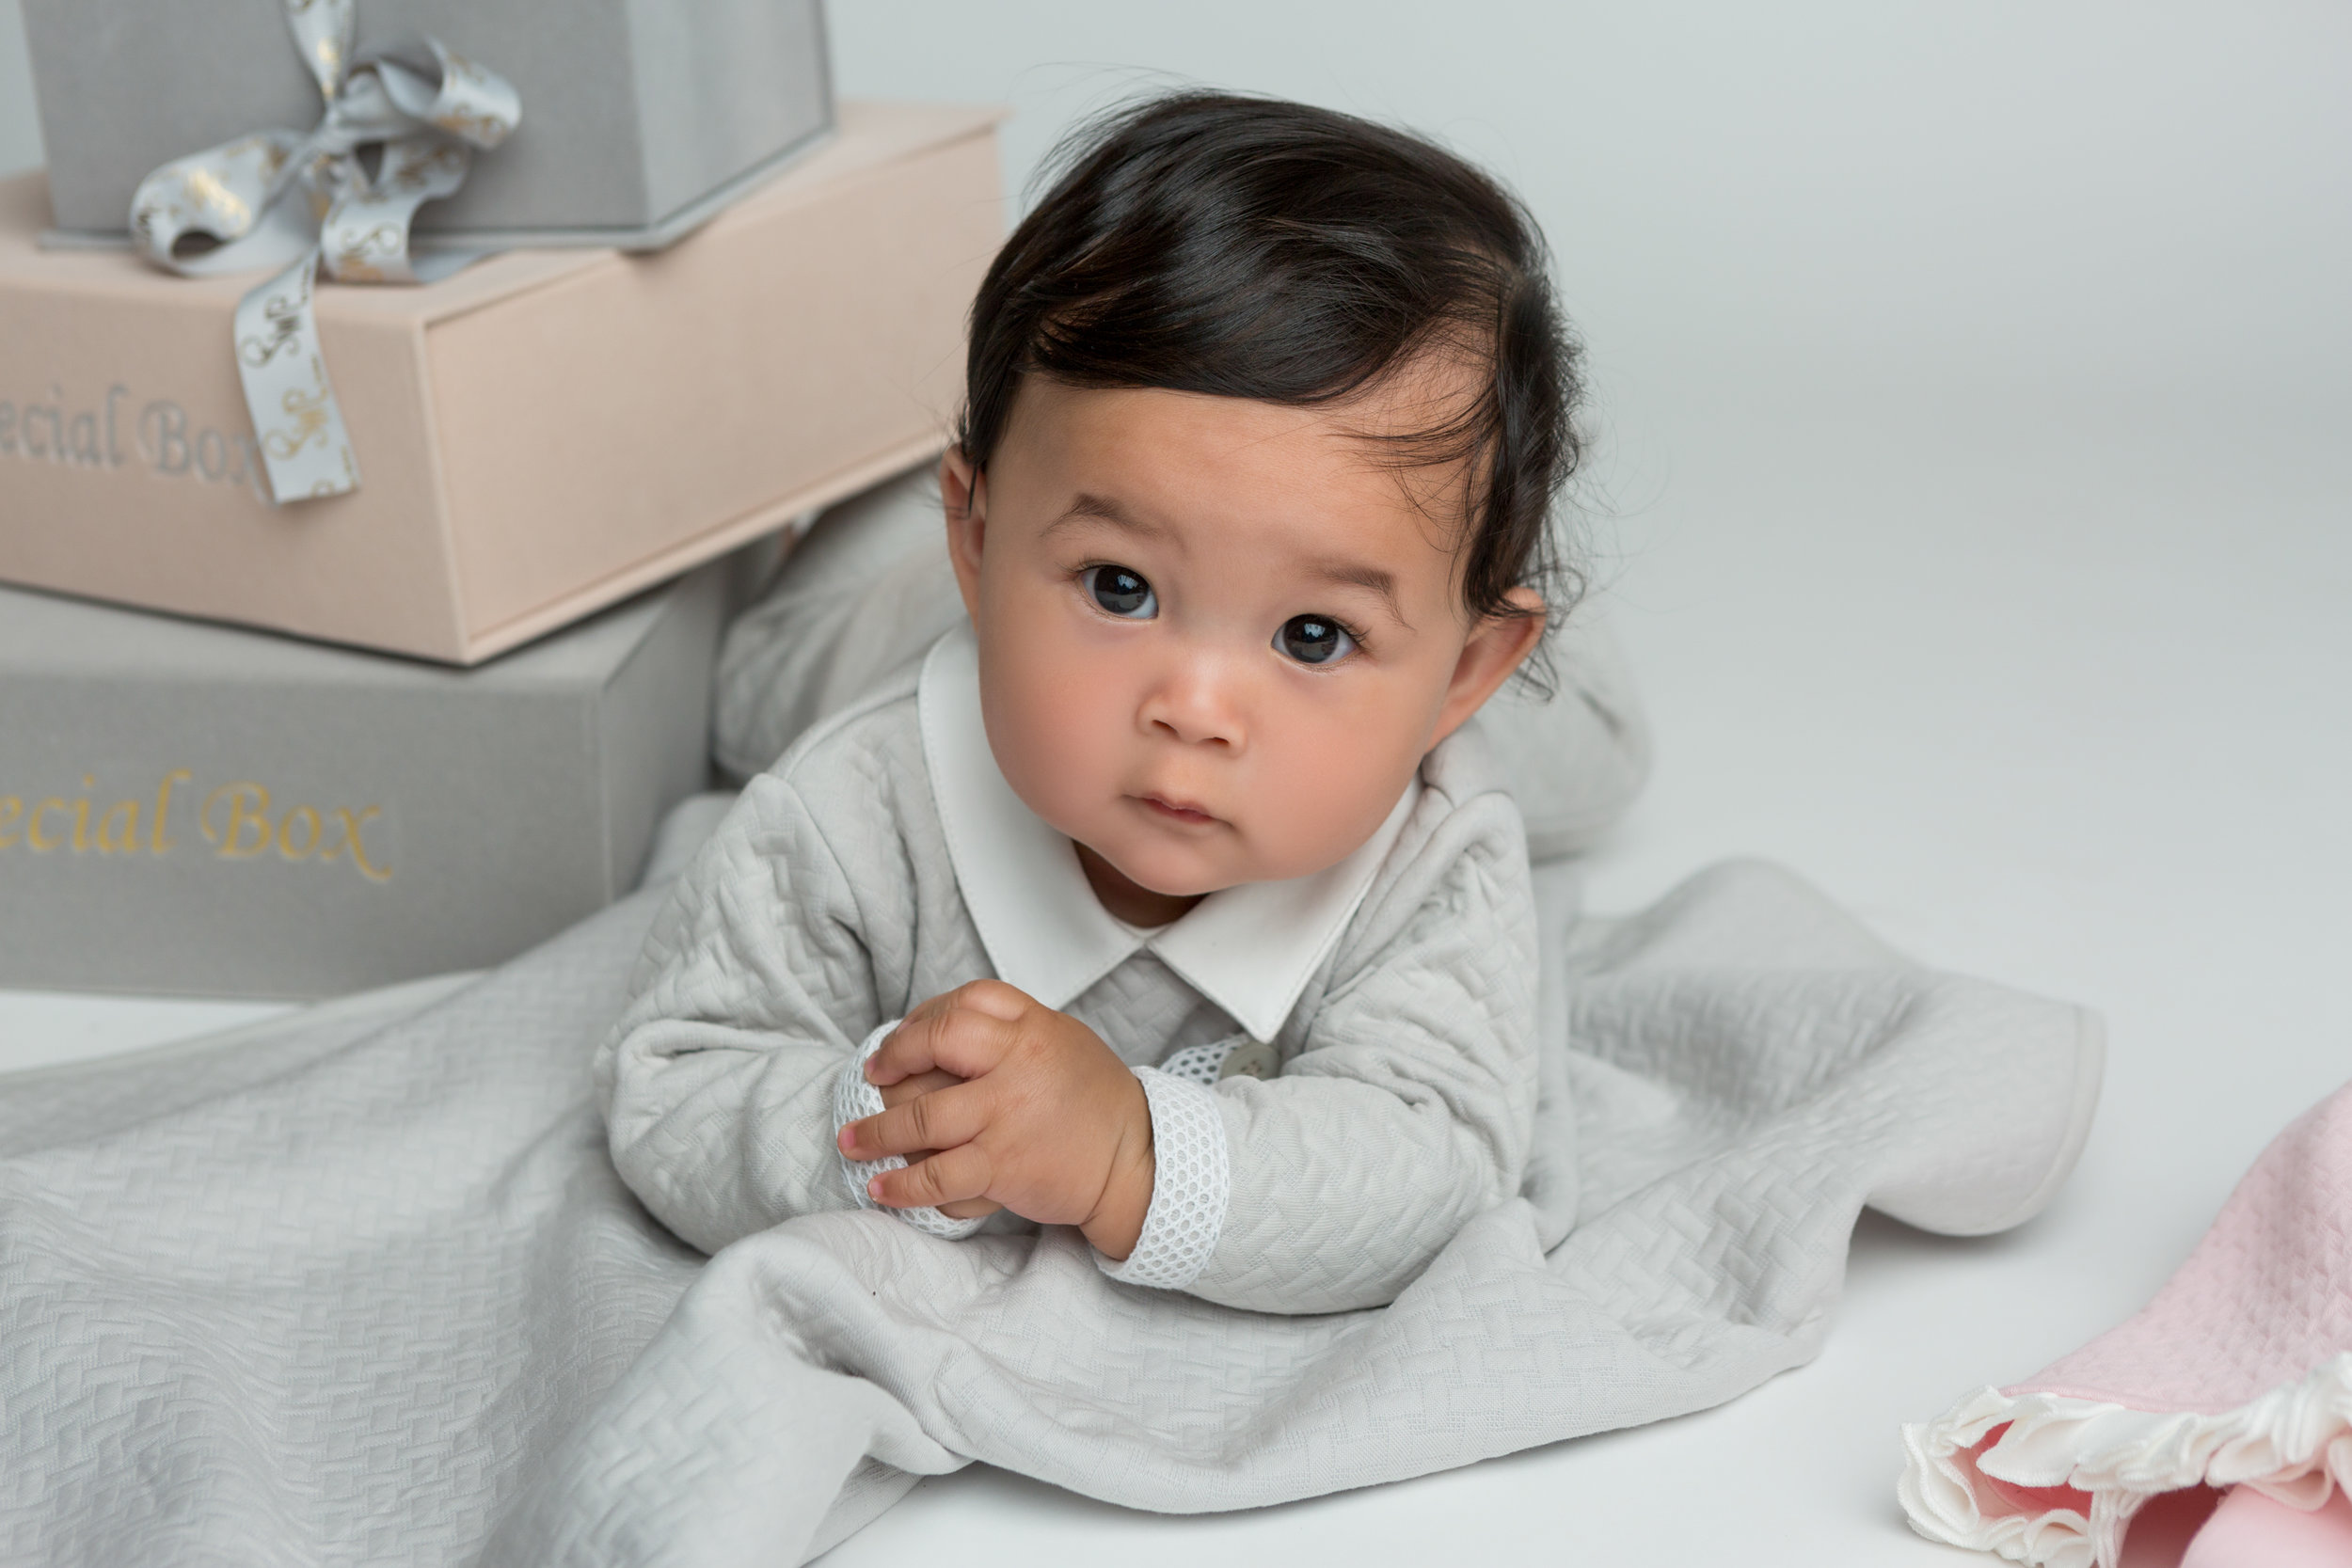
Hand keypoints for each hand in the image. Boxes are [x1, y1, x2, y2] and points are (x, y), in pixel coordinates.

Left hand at [838, 980, 1154, 1258]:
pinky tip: (881, 1187)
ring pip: (921, 1116)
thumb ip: (1009, 1030)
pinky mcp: (1002, 1167)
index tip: (899, 1044)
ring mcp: (1006, 1117)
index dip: (919, 1022)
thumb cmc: (1094, 1100)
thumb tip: (936, 1034)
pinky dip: (902, 1186)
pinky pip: (936, 1177)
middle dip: (889, 1064)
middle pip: (935, 1045)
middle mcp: (1017, 1064)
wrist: (1137, 1160)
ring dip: (876, 1132)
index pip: (962, 1004)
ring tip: (853, 1142)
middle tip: (870, 1084)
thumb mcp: (1061, 1039)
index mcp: (1033, 1027)